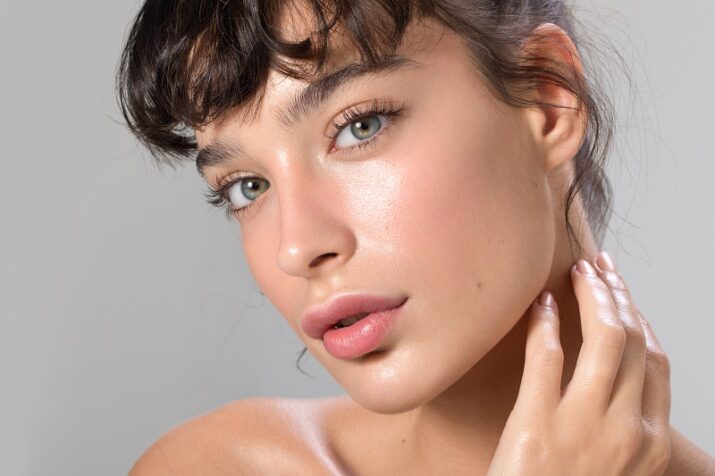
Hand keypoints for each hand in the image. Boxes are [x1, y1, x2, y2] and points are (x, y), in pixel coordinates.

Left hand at [486, 252, 671, 475]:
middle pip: (633, 342)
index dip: (642, 319)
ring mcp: (583, 426)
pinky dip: (545, 323)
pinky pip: (546, 357)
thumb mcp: (612, 466)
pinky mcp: (536, 424)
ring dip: (592, 296)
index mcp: (650, 444)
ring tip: (577, 273)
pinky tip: (541, 305)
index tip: (624, 294)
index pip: (656, 363)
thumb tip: (613, 374)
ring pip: (603, 340)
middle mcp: (626, 431)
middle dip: (618, 295)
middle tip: (599, 269)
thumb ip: (622, 425)